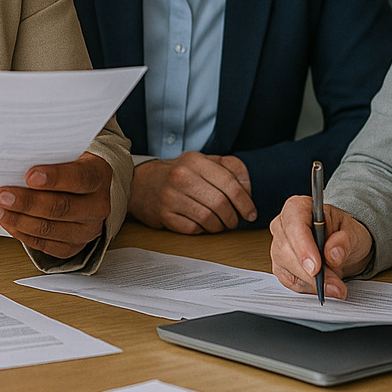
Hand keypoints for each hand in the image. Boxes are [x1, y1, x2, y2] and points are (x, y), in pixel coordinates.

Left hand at [0, 152, 112, 259]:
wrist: (88, 187)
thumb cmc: (70, 165)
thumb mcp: (67, 153)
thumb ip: (48, 155)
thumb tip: (13, 159)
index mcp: (98, 176)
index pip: (79, 178)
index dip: (55, 178)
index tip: (29, 175)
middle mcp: (97, 206)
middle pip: (61, 208)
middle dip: (27, 202)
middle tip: (2, 195)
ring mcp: (86, 230)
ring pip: (49, 229)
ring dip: (18, 220)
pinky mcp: (73, 246)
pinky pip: (44, 245)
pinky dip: (22, 233)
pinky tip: (6, 222)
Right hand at [129, 153, 254, 232]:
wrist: (140, 183)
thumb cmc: (177, 173)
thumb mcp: (203, 162)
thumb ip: (230, 168)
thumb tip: (247, 189)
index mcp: (195, 161)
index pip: (229, 183)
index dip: (245, 201)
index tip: (250, 212)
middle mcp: (181, 177)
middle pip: (220, 203)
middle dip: (233, 217)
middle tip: (234, 220)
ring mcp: (170, 196)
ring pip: (208, 218)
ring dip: (219, 226)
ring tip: (220, 223)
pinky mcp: (163, 215)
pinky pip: (193, 229)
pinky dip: (202, 230)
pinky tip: (201, 224)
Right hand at [269, 196, 371, 298]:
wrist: (342, 246)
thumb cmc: (343, 232)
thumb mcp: (353, 232)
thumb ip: (344, 240)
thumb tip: (332, 253)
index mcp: (297, 208)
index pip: (293, 225)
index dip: (303, 247)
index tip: (316, 267)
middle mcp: (283, 226)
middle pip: (286, 251)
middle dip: (311, 273)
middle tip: (334, 284)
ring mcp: (279, 247)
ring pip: (286, 268)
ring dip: (312, 283)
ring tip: (335, 287)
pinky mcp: (281, 267)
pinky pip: (290, 282)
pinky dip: (308, 288)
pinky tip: (323, 287)